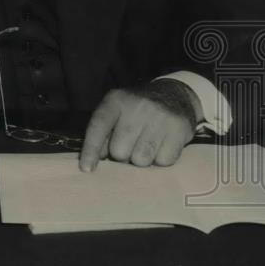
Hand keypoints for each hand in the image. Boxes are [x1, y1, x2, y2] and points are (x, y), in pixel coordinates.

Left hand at [79, 79, 201, 171]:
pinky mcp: (178, 129)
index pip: (98, 127)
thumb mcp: (116, 112)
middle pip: (119, 151)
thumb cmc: (137, 111)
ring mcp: (159, 117)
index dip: (90, 150)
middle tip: (130, 146)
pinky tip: (162, 145)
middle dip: (123, 155)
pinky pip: (163, 161)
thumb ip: (102, 133)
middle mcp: (136, 106)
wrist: (174, 96)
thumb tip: (94, 160)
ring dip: (142, 159)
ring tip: (146, 145)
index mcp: (115, 100)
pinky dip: (161, 159)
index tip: (86, 169)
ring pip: (141, 160)